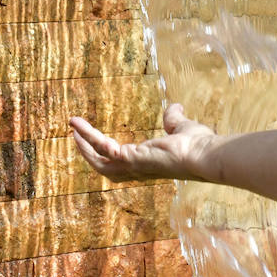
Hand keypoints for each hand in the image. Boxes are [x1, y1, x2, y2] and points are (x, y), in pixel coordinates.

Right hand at [69, 103, 216, 182]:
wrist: (204, 154)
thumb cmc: (197, 145)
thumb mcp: (181, 127)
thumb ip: (174, 119)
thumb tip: (174, 107)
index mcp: (147, 162)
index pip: (121, 161)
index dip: (107, 150)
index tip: (97, 138)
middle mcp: (136, 168)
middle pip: (104, 165)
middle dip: (88, 150)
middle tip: (75, 134)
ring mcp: (132, 167)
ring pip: (99, 158)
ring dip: (84, 144)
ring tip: (73, 127)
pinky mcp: (130, 159)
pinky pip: (102, 148)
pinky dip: (89, 137)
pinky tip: (78, 126)